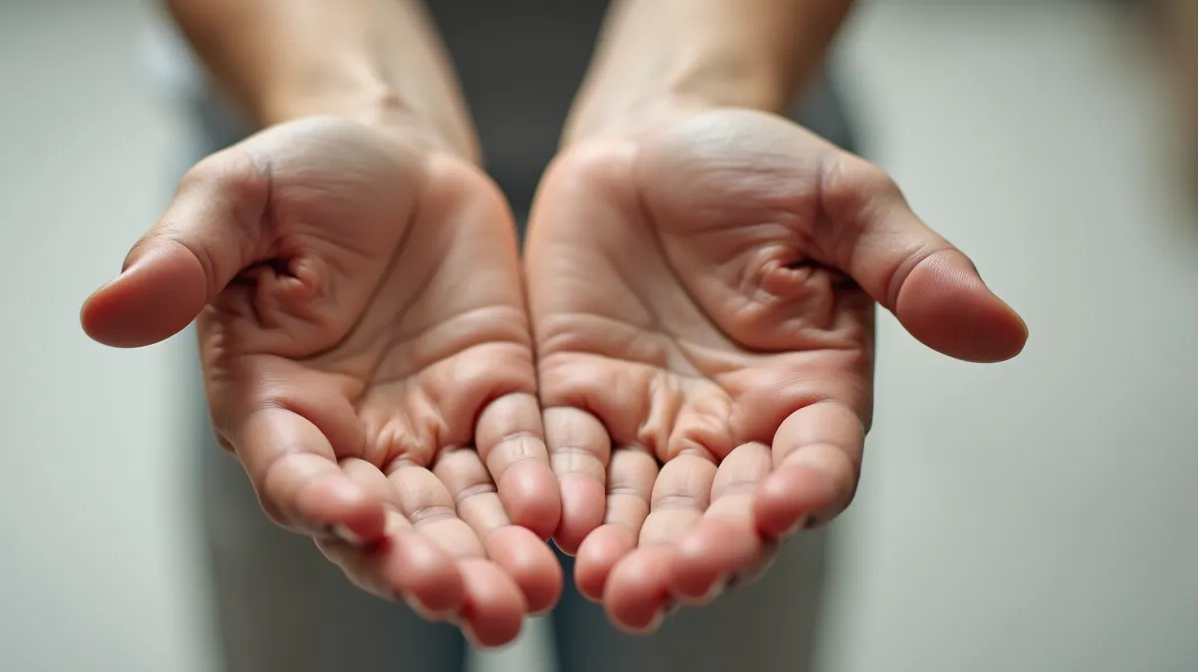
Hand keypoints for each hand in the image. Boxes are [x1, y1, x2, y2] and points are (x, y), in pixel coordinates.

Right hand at [81, 117, 561, 646]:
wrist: (396, 157)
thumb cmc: (301, 177)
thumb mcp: (234, 197)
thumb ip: (182, 256)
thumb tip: (102, 311)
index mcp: (271, 400)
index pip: (292, 472)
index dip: (320, 501)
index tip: (357, 517)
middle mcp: (348, 435)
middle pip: (383, 525)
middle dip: (420, 567)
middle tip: (465, 603)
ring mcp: (426, 425)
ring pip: (455, 510)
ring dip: (488, 556)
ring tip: (524, 596)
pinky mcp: (493, 398)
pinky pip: (516, 453)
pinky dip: (535, 488)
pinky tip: (556, 519)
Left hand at [525, 108, 1026, 632]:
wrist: (652, 141)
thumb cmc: (756, 169)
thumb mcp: (842, 202)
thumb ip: (912, 267)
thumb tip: (1005, 332)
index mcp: (809, 392)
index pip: (815, 464)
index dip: (802, 492)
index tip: (781, 508)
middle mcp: (732, 426)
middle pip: (725, 511)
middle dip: (704, 549)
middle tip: (676, 580)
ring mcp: (651, 421)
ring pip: (645, 506)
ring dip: (631, 549)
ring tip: (616, 589)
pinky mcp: (577, 401)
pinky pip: (569, 458)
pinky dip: (562, 495)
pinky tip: (552, 528)